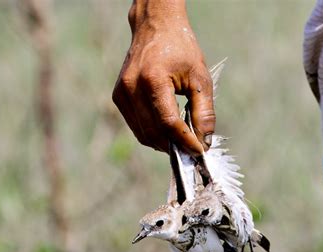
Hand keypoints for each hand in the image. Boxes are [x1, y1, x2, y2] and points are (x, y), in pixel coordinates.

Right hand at [112, 0, 214, 155]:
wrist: (154, 28)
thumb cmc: (180, 50)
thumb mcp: (200, 77)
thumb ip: (204, 112)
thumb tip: (204, 141)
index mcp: (152, 79)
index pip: (168, 123)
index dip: (185, 141)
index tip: (199, 151)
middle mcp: (131, 88)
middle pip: (153, 132)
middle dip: (175, 146)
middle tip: (193, 149)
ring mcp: (121, 93)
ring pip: (142, 133)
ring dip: (163, 143)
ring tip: (181, 141)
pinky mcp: (118, 97)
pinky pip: (135, 125)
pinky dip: (152, 133)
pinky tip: (166, 130)